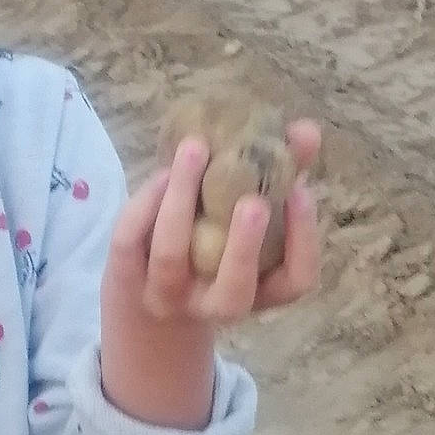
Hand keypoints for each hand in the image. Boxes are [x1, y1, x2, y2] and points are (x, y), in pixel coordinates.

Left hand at [98, 118, 319, 429]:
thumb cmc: (214, 238)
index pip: (296, 282)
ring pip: (171, 258)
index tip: (300, 192)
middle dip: (244, 246)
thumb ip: (281, 172)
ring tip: (195, 149)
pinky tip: (163, 171)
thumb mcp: (246, 210)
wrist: (146, 283)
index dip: (303, 242)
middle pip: (233, 290)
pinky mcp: (127, 278)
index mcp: (258, 290)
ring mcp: (168, 297)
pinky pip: (130, 242)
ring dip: (182, 201)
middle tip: (254, 200)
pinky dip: (145, 202)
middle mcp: (214, 304)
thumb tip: (307, 131)